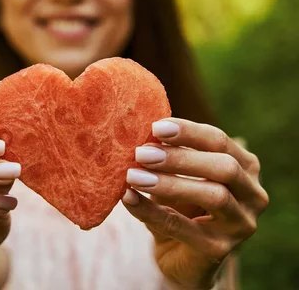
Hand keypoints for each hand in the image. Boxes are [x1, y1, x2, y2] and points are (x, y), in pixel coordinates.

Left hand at [122, 118, 268, 289]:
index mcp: (246, 166)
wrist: (180, 255)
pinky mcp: (220, 250)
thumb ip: (171, 156)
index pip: (219, 140)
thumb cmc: (181, 203)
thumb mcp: (179, 174)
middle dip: (180, 157)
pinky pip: (184, 227)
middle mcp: (253, 194)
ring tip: (134, 176)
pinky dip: (152, 211)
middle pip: (224, 166)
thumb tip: (146, 138)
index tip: (155, 127)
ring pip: (214, 196)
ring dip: (169, 183)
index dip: (188, 132)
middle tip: (142, 153)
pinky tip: (129, 198)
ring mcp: (242, 224)